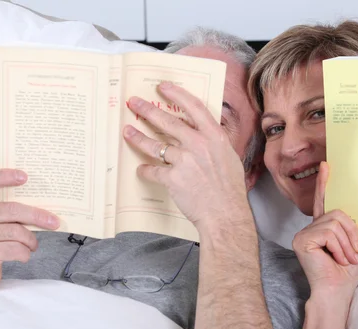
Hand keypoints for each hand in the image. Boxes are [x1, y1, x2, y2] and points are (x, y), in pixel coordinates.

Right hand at [0, 169, 58, 300]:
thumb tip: (43, 206)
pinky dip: (25, 253)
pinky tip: (22, 254)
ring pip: (17, 232)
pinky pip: (16, 249)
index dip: (5, 176)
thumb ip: (6, 210)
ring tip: (32, 244)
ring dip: (31, 240)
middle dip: (38, 216)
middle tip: (54, 222)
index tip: (25, 176)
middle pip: (13, 209)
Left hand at [123, 82, 251, 231]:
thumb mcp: (229, 157)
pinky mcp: (173, 178)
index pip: (194, 107)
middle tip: (133, 102)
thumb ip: (213, 142)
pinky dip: (145, 170)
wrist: (225, 213)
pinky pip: (153, 170)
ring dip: (138, 137)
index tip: (163, 87)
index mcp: (214, 137)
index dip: (177, 94)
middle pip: (168, 122)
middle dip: (147, 110)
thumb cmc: (230, 188)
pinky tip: (141, 169)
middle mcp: (198, 144)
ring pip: (155, 145)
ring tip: (127, 131)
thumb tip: (200, 133)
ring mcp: (184, 161)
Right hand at [292, 162, 357, 293]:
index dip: (324, 184)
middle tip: (353, 254)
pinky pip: (329, 232)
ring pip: (335, 223)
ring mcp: (303, 233)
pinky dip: (338, 246)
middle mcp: (309, 228)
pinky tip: (335, 259)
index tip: (327, 166)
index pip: (323, 202)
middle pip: (337, 212)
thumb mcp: (355, 245)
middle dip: (352, 233)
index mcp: (321, 228)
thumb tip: (356, 212)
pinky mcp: (302, 240)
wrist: (336, 292)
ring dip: (347, 243)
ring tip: (344, 259)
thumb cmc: (345, 273)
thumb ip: (352, 227)